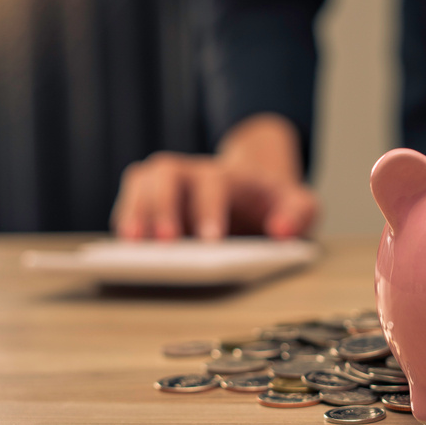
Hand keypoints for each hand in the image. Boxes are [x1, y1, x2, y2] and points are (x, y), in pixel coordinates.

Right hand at [110, 115, 317, 239]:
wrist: (255, 192)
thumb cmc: (274, 203)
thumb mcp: (300, 205)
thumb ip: (299, 213)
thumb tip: (282, 232)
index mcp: (230, 174)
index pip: (214, 183)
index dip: (209, 209)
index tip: (211, 241)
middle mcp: (193, 173)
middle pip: (167, 172)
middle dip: (162, 205)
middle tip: (164, 243)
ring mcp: (168, 186)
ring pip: (142, 181)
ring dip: (134, 211)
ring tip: (131, 247)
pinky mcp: (151, 203)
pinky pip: (130, 202)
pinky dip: (124, 221)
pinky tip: (125, 252)